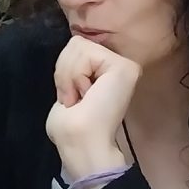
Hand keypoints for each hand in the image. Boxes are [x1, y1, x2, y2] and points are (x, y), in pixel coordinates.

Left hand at [45, 35, 139, 180]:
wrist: (83, 145)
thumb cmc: (71, 130)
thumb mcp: (66, 91)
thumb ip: (71, 69)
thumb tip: (72, 51)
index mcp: (105, 73)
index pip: (74, 48)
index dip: (63, 72)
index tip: (70, 99)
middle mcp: (119, 66)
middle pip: (75, 42)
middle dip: (64, 71)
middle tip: (75, 99)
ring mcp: (125, 65)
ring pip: (78, 45)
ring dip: (69, 75)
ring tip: (81, 99)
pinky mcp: (125, 67)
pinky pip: (86, 52)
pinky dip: (75, 75)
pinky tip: (86, 95)